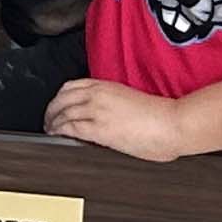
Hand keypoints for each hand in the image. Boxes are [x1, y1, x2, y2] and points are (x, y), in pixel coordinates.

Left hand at [43, 77, 189, 161]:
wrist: (174, 123)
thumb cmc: (162, 115)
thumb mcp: (131, 99)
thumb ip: (114, 103)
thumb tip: (110, 115)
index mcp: (106, 85)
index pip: (71, 86)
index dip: (59, 97)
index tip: (57, 105)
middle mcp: (97, 95)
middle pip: (61, 99)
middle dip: (51, 110)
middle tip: (48, 120)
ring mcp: (96, 110)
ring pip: (62, 113)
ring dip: (52, 122)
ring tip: (50, 130)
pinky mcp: (98, 128)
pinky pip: (69, 128)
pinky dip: (59, 130)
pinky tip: (56, 135)